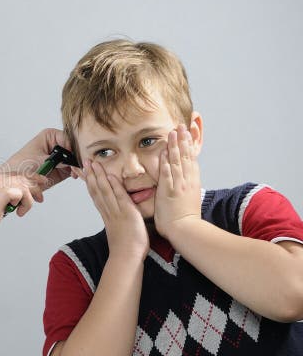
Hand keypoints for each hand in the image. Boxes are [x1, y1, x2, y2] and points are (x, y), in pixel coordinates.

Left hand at [0, 128, 74, 193]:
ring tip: (77, 171)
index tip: (76, 154)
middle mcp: (57, 144)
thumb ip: (57, 161)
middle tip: (80, 163)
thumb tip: (70, 162)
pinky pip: (74, 169)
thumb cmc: (21, 165)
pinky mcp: (63, 169)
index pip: (68, 137)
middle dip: (78, 156)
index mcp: (50, 135)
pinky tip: (75, 175)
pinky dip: (76, 172)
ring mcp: (61, 157)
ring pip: (76, 160)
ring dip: (78, 165)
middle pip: (74, 148)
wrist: (15, 180)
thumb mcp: (40, 160)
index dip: (73, 146)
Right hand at [0, 172, 37, 261]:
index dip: (28, 178)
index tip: (38, 184)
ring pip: (20, 184)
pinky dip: (24, 202)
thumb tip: (16, 196)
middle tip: (40, 198)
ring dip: (28, 197)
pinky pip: (18, 192)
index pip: (11, 173)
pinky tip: (19, 212)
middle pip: (18, 177)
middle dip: (34, 187)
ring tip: (22, 210)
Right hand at [77, 160, 148, 260]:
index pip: (96, 195)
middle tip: (85, 162)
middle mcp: (108, 211)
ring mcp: (116, 211)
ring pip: (104, 191)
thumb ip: (117, 221)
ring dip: (98, 176)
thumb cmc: (125, 248)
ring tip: (93, 164)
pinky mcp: (127, 213)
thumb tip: (117, 218)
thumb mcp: (118, 231)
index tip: (86, 172)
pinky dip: (114, 186)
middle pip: (96, 190)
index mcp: (107, 215)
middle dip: (90, 175)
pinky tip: (110, 176)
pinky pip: (119, 197)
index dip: (90, 183)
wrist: (127, 257)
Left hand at [154, 124, 201, 238]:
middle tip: (182, 125)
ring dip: (175, 145)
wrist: (186, 230)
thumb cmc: (185, 219)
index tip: (187, 133)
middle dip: (183, 140)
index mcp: (192, 182)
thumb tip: (185, 182)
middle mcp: (187, 181)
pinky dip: (166, 160)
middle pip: (186, 156)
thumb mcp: (189, 199)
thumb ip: (186, 188)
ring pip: (177, 161)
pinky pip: (167, 172)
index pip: (191, 160)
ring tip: (175, 131)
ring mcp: (179, 184)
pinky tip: (164, 150)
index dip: (189, 146)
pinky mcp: (170, 190)